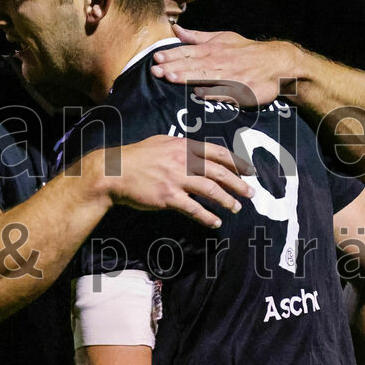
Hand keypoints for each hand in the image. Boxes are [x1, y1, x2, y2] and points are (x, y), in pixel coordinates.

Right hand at [97, 134, 254, 228]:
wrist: (114, 172)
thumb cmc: (136, 157)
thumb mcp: (161, 141)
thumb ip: (181, 146)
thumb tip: (196, 151)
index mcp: (184, 146)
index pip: (218, 153)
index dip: (236, 162)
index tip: (249, 171)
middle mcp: (184, 161)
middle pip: (220, 173)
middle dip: (239, 184)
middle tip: (251, 193)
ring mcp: (177, 179)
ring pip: (211, 190)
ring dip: (227, 200)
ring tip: (236, 208)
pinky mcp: (169, 197)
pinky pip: (194, 209)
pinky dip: (207, 216)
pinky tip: (215, 222)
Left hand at [150, 25, 299, 106]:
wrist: (277, 63)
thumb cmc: (246, 51)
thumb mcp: (223, 38)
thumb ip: (198, 37)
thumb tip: (176, 30)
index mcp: (214, 49)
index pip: (188, 52)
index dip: (171, 55)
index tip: (156, 57)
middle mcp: (220, 62)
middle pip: (193, 65)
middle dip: (173, 67)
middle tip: (155, 70)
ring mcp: (231, 77)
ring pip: (206, 77)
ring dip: (188, 77)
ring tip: (170, 78)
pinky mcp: (242, 91)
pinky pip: (225, 93)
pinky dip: (213, 92)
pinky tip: (199, 93)